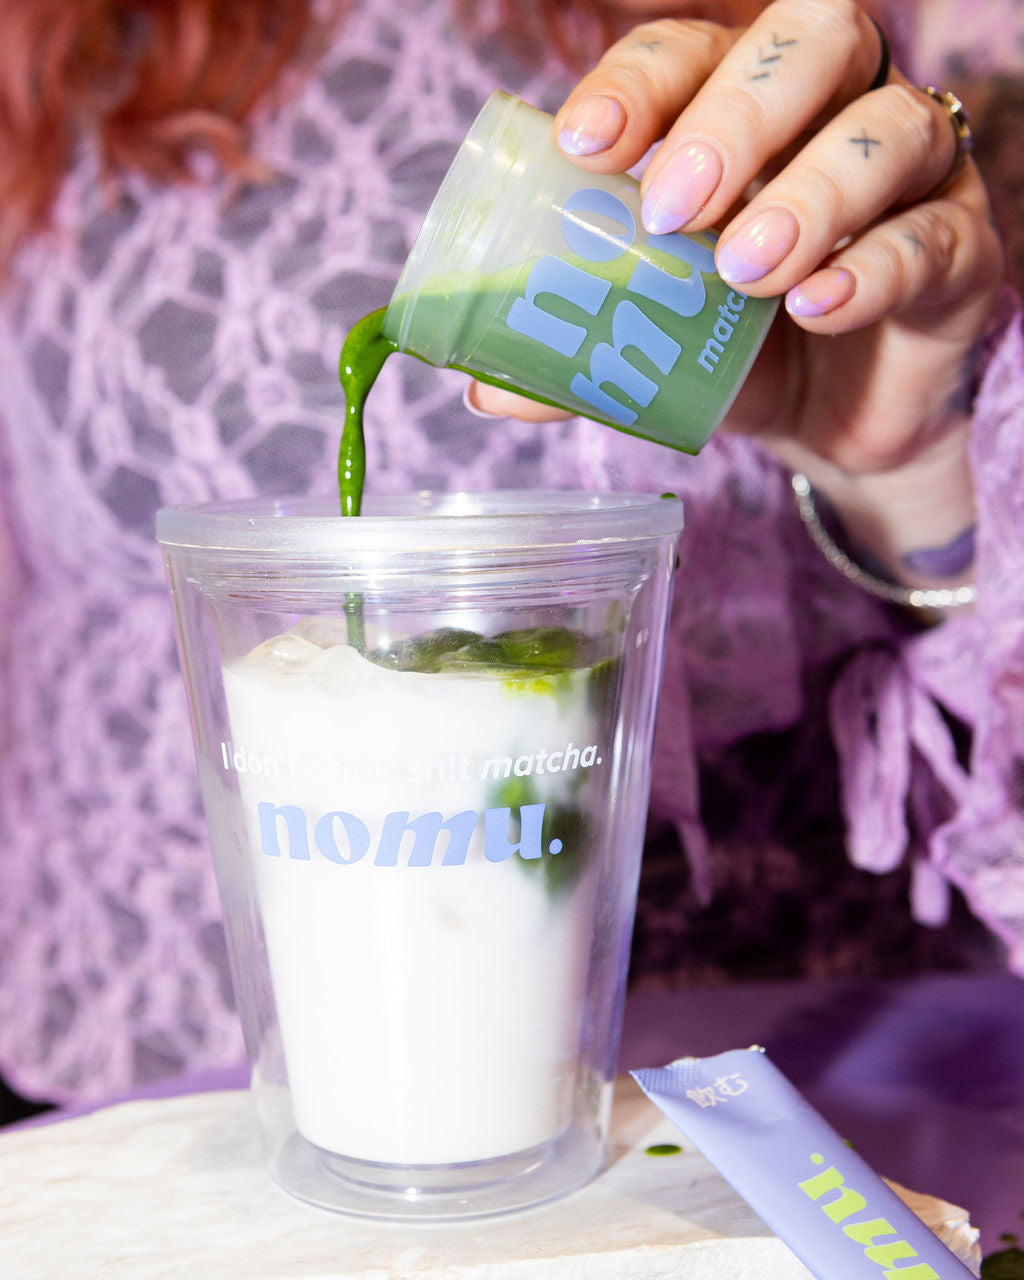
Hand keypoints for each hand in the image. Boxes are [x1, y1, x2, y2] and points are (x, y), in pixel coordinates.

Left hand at [469, 1, 1004, 581]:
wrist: (832, 427)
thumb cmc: (740, 352)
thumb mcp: (653, 344)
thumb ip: (582, 352)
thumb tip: (486, 389)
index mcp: (741, 112)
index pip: (692, 52)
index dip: (641, 83)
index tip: (586, 144)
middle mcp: (832, 115)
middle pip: (812, 43)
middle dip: (736, 114)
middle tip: (674, 205)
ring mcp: (909, 177)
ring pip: (889, 128)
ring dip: (811, 193)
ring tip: (744, 271)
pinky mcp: (960, 250)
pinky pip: (934, 235)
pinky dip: (875, 267)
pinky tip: (818, 304)